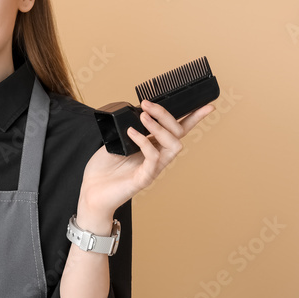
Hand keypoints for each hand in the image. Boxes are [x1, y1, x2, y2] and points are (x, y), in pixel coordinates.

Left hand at [78, 100, 215, 223]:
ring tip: (143, 117)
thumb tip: (139, 114)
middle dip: (165, 115)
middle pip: (178, 134)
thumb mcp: (117, 141)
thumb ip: (130, 129)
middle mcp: (157, 158)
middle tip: (146, 104)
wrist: (91, 192)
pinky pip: (153, 157)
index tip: (207, 106)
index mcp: (153, 147)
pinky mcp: (144, 178)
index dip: (194, 119)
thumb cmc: (103, 169)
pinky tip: (131, 133)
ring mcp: (153, 169)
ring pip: (173, 145)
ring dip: (159, 127)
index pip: (178, 131)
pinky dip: (144, 141)